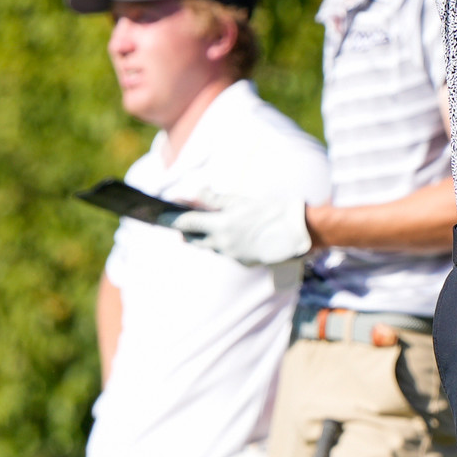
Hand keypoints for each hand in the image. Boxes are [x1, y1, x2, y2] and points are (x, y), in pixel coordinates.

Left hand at [171, 190, 312, 266]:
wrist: (296, 233)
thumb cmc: (270, 211)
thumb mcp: (241, 201)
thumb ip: (214, 200)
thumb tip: (193, 194)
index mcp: (221, 225)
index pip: (187, 223)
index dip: (172, 219)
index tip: (160, 215)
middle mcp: (222, 244)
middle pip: (193, 239)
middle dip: (186, 231)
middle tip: (182, 223)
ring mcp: (232, 255)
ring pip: (209, 247)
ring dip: (205, 238)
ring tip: (207, 227)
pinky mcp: (242, 262)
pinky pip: (225, 253)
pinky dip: (223, 244)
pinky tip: (232, 236)